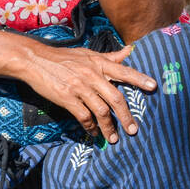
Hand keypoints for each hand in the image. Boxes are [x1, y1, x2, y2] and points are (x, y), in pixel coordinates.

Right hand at [18, 43, 155, 143]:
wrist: (36, 60)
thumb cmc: (64, 57)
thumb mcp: (88, 54)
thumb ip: (111, 56)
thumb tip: (131, 50)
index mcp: (99, 63)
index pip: (124, 71)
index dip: (139, 79)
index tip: (154, 87)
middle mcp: (92, 75)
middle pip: (115, 98)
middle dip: (126, 116)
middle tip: (133, 130)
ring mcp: (79, 87)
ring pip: (101, 111)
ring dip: (108, 127)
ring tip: (114, 138)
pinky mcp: (67, 98)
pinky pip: (83, 116)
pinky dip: (90, 127)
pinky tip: (93, 133)